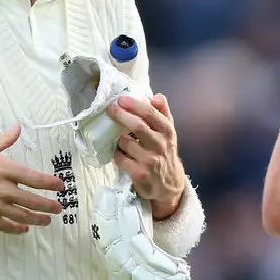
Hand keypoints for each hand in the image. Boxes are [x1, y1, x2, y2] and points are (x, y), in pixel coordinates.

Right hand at [0, 125, 64, 233]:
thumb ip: (5, 140)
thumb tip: (18, 127)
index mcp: (5, 169)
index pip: (35, 178)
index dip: (51, 183)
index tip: (61, 187)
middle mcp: (2, 188)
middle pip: (32, 200)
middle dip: (49, 205)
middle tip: (58, 208)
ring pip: (22, 216)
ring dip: (37, 219)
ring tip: (47, 220)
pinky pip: (5, 225)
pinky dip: (17, 228)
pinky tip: (24, 229)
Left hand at [108, 93, 185, 218]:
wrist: (169, 184)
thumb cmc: (164, 152)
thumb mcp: (168, 131)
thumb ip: (162, 112)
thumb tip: (156, 96)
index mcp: (167, 131)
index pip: (151, 113)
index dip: (134, 104)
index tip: (121, 99)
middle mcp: (160, 145)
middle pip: (138, 126)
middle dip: (121, 115)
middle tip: (110, 109)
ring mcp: (150, 161)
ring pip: (125, 142)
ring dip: (118, 138)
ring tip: (119, 138)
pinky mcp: (140, 174)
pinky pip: (120, 159)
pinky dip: (116, 154)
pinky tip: (120, 153)